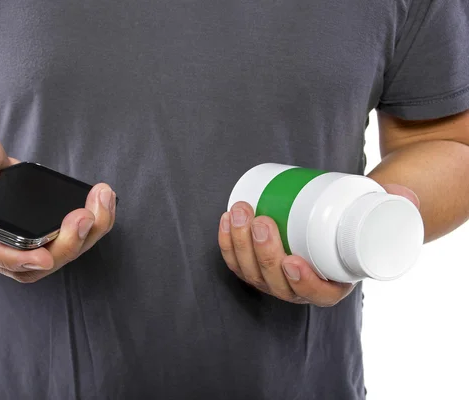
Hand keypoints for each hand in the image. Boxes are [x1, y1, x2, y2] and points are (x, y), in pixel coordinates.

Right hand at [0, 117, 115, 282]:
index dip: (19, 259)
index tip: (44, 256)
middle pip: (37, 262)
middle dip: (67, 243)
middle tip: (84, 213)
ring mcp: (23, 237)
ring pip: (60, 253)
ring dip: (89, 233)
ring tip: (102, 199)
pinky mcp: (42, 227)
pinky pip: (71, 236)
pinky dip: (93, 223)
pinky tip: (103, 199)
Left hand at [218, 184, 418, 305]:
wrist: (329, 220)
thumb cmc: (355, 221)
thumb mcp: (379, 213)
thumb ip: (394, 203)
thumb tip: (401, 194)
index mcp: (332, 286)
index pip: (317, 296)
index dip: (302, 284)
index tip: (294, 261)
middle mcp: (299, 288)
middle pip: (275, 282)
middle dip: (263, 252)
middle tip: (261, 219)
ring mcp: (273, 279)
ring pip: (250, 272)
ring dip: (239, 243)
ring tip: (241, 211)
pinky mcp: (254, 265)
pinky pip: (235, 262)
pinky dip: (227, 243)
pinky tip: (226, 219)